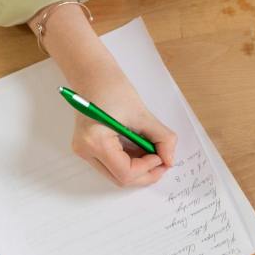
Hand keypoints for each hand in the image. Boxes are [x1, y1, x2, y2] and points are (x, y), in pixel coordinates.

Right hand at [30, 1, 175, 186]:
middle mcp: (85, 151)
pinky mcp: (89, 148)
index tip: (162, 156)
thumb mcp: (143, 115)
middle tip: (164, 160)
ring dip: (140, 169)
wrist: (92, 74)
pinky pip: (113, 165)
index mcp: (95, 142)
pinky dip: (131, 162)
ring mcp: (84, 151)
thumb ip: (162, 138)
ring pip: (117, 175)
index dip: (149, 169)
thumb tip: (170, 160)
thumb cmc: (113, 88)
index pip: (126, 173)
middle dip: (146, 173)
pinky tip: (142, 149)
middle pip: (121, 179)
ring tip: (153, 152)